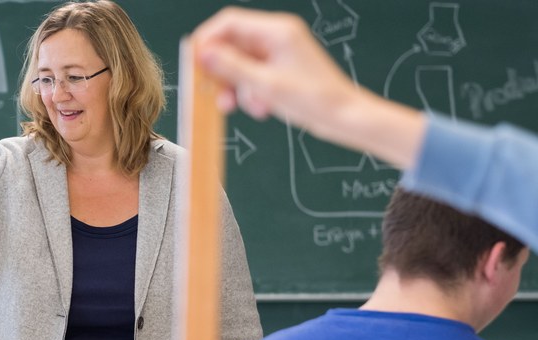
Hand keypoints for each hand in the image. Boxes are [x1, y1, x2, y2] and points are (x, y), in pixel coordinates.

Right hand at [193, 7, 361, 127]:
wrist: (344, 117)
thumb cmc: (315, 99)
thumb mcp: (265, 85)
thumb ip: (231, 68)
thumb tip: (203, 54)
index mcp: (277, 31)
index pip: (228, 22)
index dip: (206, 41)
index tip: (193, 63)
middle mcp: (277, 36)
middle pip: (231, 45)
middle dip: (221, 72)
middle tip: (214, 95)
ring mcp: (278, 52)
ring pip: (239, 63)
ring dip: (235, 87)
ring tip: (239, 107)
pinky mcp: (279, 68)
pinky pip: (251, 75)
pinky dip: (249, 92)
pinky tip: (260, 108)